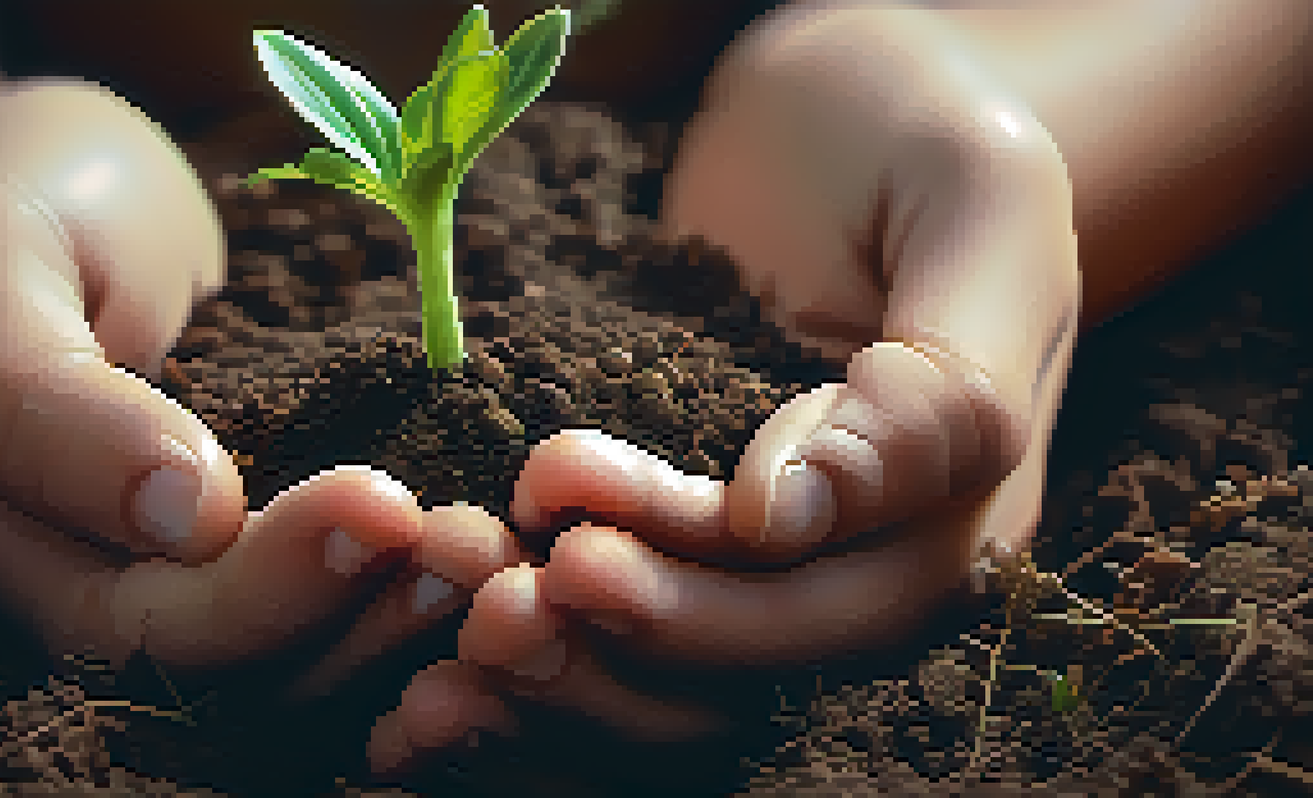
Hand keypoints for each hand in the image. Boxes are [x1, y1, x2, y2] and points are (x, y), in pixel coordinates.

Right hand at [0, 78, 519, 683]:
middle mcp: (76, 581)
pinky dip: (403, 593)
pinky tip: (481, 549)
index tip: (382, 506)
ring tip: (490, 554)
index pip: (128, 620)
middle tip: (469, 542)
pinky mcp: (251, 546)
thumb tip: (183, 517)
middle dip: (355, 613)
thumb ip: (31, 391)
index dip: (263, 589)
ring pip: (284, 660)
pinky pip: (325, 605)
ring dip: (395, 622)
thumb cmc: (24, 199)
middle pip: (225, 665)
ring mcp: (169, 571)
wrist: (73, 193)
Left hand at [369, 5, 1079, 778]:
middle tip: (494, 581)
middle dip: (622, 628)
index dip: (713, 580)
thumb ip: (938, 371)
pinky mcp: (684, 539)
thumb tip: (795, 516)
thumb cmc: (915, 125)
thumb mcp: (974, 195)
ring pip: (684, 680)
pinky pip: (620, 632)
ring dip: (561, 660)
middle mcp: (876, 558)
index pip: (853, 579)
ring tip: (454, 585)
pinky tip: (431, 649)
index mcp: (967, 498)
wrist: (834, 117)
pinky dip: (532, 657)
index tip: (582, 543)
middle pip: (760, 658)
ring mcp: (777, 559)